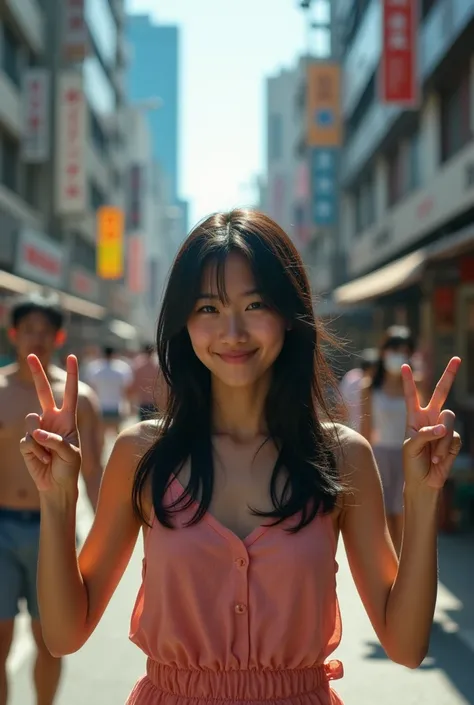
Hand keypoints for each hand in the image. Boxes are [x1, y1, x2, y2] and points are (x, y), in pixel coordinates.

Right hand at [20, 355, 80, 494]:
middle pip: (42, 392)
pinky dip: (35, 453)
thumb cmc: (69, 468)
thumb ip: (56, 441)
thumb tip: (37, 432)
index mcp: (67, 418)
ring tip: (49, 455)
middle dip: (37, 373)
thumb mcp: (71, 454)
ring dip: (40, 441)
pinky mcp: (26, 441)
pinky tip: (42, 460)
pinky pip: (27, 440)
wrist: (56, 485)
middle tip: (31, 355)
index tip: (72, 357)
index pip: (70, 393)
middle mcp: (51, 419)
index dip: (71, 375)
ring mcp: (37, 428)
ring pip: (31, 422)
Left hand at [402, 357, 461, 490]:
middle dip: (449, 375)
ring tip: (433, 455)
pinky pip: (453, 437)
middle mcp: (430, 418)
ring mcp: (443, 427)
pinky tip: (439, 459)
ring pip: (449, 420)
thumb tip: (442, 429)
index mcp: (414, 417)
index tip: (404, 365)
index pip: (411, 395)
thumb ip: (424, 435)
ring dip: (440, 440)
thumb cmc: (411, 463)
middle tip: (457, 358)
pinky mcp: (453, 439)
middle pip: (441, 392)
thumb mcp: (410, 448)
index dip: (408, 381)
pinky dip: (445, 449)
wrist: (424, 481)